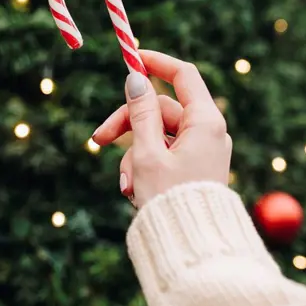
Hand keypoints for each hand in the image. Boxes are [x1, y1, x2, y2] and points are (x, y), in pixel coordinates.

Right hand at [92, 50, 231, 206]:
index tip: (131, 57)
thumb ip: (140, 113)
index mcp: (205, 122)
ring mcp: (201, 152)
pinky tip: (135, 192)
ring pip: (156, 136)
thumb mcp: (147, 152)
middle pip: (159, 110)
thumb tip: (136, 79)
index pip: (183, 76)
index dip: (156, 63)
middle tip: (98, 139)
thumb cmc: (170, 199)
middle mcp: (207, 132)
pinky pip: (163, 156)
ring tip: (128, 186)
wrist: (191, 247)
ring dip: (134, 156)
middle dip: (127, 125)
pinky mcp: (192, 169)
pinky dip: (145, 168)